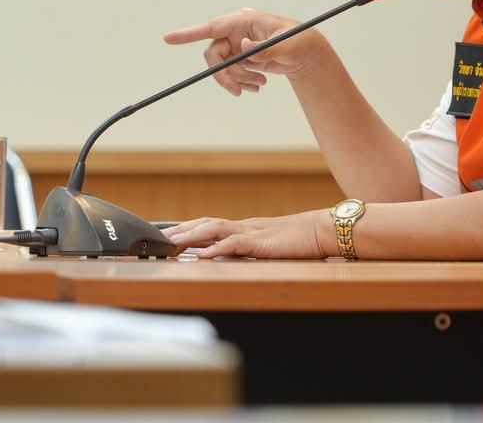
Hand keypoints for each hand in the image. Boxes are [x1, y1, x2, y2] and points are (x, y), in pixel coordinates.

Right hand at [163, 8, 324, 95]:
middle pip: (214, 55)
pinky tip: (258, 85)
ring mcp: (236, 45)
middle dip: (225, 74)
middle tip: (238, 89)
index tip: (168, 39)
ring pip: (222, 67)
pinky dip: (241, 82)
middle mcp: (235, 31)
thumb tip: (242, 46)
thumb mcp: (287, 45)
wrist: (305, 55)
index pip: (211, 27)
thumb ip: (265, 47)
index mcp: (243, 20)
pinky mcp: (240, 57)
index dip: (188, 34)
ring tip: (259, 84)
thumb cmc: (299, 42)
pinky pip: (230, 73)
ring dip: (237, 79)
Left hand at [166, 211, 333, 258]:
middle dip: (179, 231)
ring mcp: (251, 232)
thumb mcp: (271, 246)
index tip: (166, 236)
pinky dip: (216, 249)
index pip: (208, 225)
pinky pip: (234, 244)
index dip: (186, 229)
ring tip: (171, 244)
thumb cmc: (301, 240)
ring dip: (190, 236)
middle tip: (157, 240)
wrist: (324, 230)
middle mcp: (244, 226)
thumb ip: (253, 249)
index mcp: (245, 228)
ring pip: (213, 230)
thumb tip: (233, 257)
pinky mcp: (261, 243)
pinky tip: (202, 255)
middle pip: (204, 224)